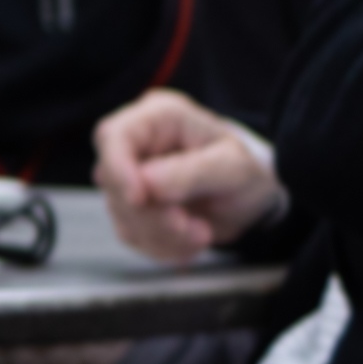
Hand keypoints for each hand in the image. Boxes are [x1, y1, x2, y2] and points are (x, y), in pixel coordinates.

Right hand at [94, 89, 280, 263]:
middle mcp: (137, 144)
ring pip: (121, 213)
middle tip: (193, 228)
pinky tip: (190, 240)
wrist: (250, 199)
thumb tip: (146, 183)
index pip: (114, 135)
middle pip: (112, 180)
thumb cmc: (243, 171)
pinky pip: (132, 234)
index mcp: (160, 117)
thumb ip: (193, 172)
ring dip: (163, 235)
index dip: (118, 168)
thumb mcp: (233, 168)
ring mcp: (130, 177)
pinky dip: (163, 246)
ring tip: (202, 233)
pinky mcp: (131, 208)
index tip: (140, 199)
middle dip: (152, 214)